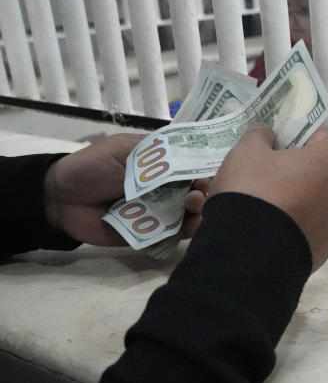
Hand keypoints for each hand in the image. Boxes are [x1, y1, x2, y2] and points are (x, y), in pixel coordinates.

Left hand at [44, 134, 210, 245]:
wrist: (61, 199)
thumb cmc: (92, 167)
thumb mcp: (125, 149)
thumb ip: (159, 151)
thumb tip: (194, 156)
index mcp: (164, 164)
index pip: (195, 165)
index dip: (207, 168)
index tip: (211, 172)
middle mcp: (168, 187)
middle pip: (201, 190)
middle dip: (208, 192)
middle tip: (197, 194)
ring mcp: (163, 211)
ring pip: (195, 213)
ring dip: (201, 211)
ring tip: (193, 208)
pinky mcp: (155, 232)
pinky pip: (178, 233)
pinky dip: (188, 231)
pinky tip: (189, 226)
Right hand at [209, 125, 327, 270]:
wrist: (251, 256)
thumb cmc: (253, 194)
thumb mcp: (246, 153)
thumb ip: (259, 135)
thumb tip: (267, 132)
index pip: (320, 134)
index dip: (297, 133)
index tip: (277, 140)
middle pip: (321, 169)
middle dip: (298, 167)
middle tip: (267, 171)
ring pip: (318, 199)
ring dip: (298, 196)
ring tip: (267, 202)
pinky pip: (312, 225)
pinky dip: (297, 222)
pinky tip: (272, 225)